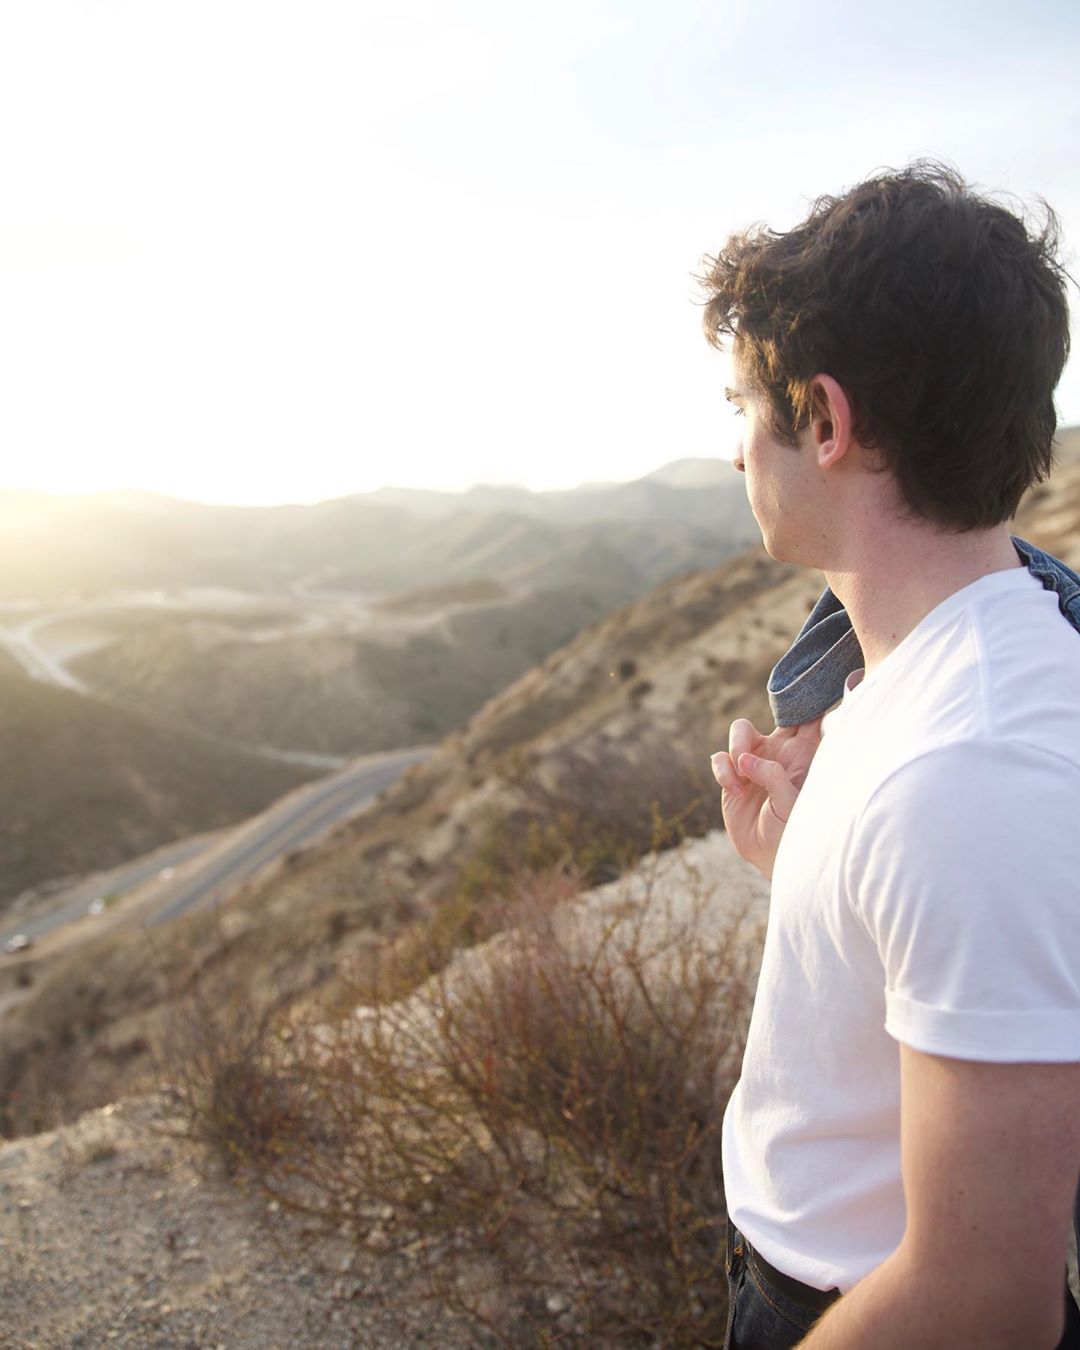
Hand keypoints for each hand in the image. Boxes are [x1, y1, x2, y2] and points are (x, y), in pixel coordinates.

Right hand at [709, 717, 822, 878]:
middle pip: (772, 714)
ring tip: (742, 777)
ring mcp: (754, 762)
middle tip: (755, 743)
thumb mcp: (791, 804)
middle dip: (765, 717)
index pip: (810, 718)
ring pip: (740, 730)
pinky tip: (734, 790)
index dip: (806, 701)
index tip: (802, 690)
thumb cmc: (792, 832)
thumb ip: (773, 776)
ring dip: (736, 748)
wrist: (769, 856)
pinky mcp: (732, 776)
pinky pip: (720, 758)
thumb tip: (745, 759)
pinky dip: (722, 772)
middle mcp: (779, 753)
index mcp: (803, 755)